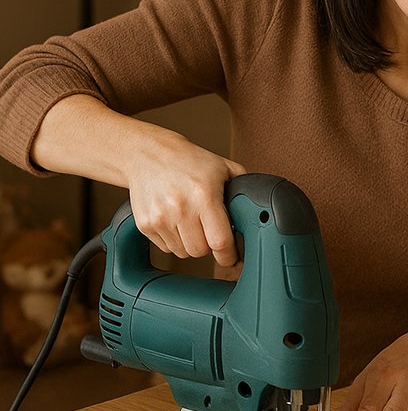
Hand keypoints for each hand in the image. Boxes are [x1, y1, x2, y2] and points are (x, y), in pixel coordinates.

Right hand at [31, 95, 246, 266]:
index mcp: (204, 195)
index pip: (220, 242)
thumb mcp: (222, 167)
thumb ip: (243, 187)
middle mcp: (181, 208)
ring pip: (183, 252)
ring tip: (191, 222)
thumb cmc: (188, 161)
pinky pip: (166, 248)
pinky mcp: (145, 225)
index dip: (229, 255)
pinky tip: (176, 221)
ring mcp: (160, 218)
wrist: (148, 154)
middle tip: (209, 230)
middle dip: (209, 245)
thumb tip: (260, 210)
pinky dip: (174, 240)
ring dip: (191, 244)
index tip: (233, 256)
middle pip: (201, 252)